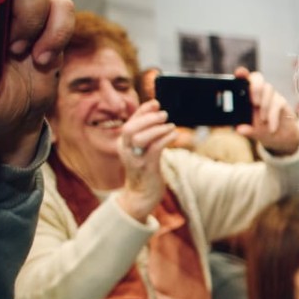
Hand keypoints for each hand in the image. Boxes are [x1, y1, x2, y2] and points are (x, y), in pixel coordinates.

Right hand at [115, 101, 178, 219]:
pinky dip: (165, 139)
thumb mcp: (144, 150)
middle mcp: (126, 150)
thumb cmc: (146, 170)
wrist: (142, 195)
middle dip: (147, 118)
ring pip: (139, 138)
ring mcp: (135, 159)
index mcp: (124, 144)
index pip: (130, 122)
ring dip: (156, 129)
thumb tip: (158, 116)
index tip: (155, 103)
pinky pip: (154, 149)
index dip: (142, 111)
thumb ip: (148, 135)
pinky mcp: (146, 167)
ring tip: (170, 126)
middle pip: (130, 128)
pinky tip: (174, 135)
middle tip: (164, 115)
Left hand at [234, 67, 298, 155]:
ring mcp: (270, 95)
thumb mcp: (253, 131)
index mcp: (246, 95)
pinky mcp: (281, 101)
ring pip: (268, 88)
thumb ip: (246, 129)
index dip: (242, 74)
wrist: (282, 137)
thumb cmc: (263, 129)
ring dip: (265, 105)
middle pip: (257, 78)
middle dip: (256, 88)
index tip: (240, 73)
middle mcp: (258, 92)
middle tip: (254, 103)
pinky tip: (271, 127)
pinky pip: (278, 103)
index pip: (243, 79)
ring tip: (262, 120)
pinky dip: (273, 116)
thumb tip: (239, 129)